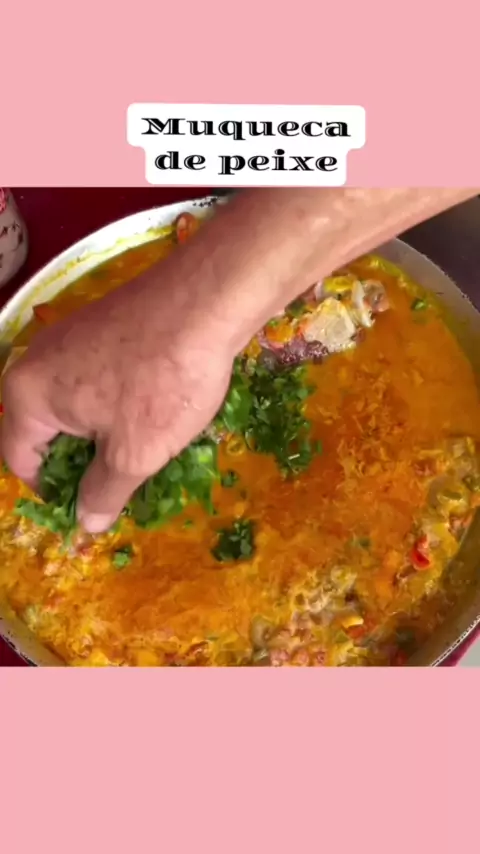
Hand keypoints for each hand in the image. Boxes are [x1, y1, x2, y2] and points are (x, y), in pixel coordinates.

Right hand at [0, 266, 234, 532]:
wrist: (207, 301)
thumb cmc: (162, 384)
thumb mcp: (133, 454)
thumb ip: (103, 492)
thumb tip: (86, 522)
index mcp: (26, 394)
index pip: (20, 460)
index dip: (54, 492)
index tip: (93, 506)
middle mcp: (36, 361)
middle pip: (47, 431)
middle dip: (84, 462)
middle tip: (126, 481)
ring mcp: (69, 337)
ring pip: (76, 405)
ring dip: (105, 434)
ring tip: (147, 449)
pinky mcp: (101, 325)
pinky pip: (96, 378)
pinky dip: (118, 403)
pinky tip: (155, 412)